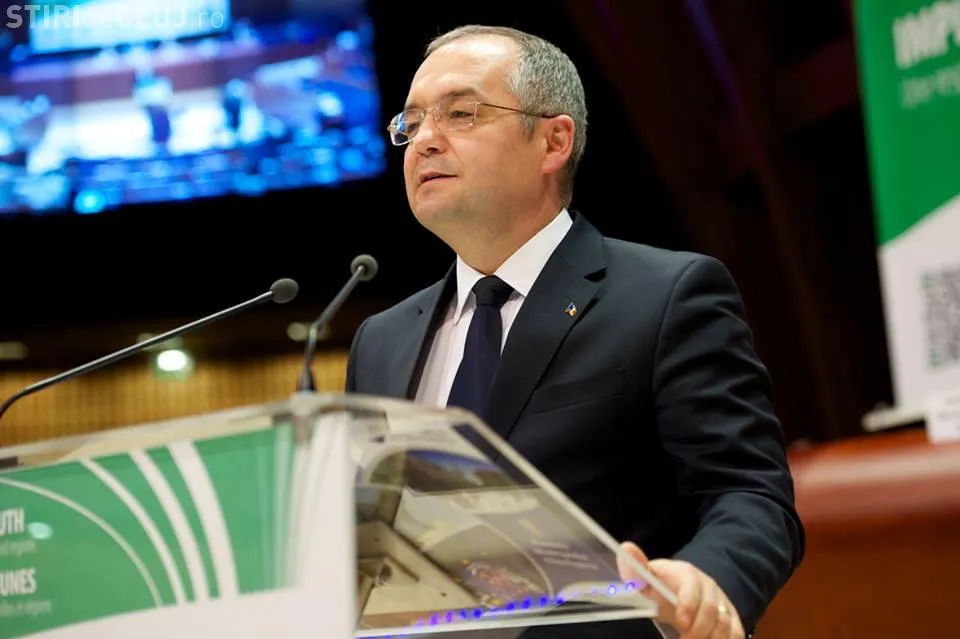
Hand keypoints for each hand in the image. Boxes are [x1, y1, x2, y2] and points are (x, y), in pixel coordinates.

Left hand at [617, 541, 744, 638]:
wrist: (684, 588)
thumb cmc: (661, 586)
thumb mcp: (647, 579)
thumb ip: (636, 571)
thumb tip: (626, 548)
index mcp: (687, 574)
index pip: (692, 587)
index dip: (688, 605)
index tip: (681, 623)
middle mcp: (709, 586)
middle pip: (711, 610)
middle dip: (698, 630)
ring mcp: (722, 602)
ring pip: (725, 623)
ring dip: (712, 638)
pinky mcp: (732, 617)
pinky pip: (736, 631)